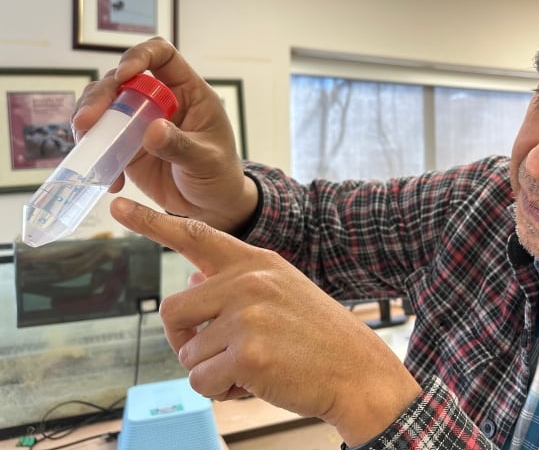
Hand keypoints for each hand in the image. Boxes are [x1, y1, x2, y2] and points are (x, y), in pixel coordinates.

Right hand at [72, 38, 256, 232]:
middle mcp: (161, 100)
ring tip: (86, 144)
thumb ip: (181, 146)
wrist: (208, 205)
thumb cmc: (218, 175)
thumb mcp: (206, 161)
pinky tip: (109, 179)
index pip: (163, 56)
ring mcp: (140, 121)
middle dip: (100, 95)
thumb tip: (153, 130)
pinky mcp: (125, 144)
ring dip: (88, 120)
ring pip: (104, 104)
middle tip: (87, 122)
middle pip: (121, 79)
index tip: (123, 75)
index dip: (140, 56)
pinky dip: (94, 152)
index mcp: (189, 92)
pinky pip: (100, 137)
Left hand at [110, 198, 421, 446]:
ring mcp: (247, 315)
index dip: (153, 222)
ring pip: (187, 353)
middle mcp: (248, 281)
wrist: (357, 370)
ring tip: (250, 368)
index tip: (119, 209)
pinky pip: (201, 381)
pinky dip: (219, 391)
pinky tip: (252, 384)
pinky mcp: (246, 353)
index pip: (196, 236)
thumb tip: (190, 286)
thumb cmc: (318, 335)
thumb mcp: (283, 291)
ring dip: (210, 370)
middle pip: (172, 310)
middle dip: (184, 340)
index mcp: (257, 262)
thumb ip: (236, 284)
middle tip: (212, 353)